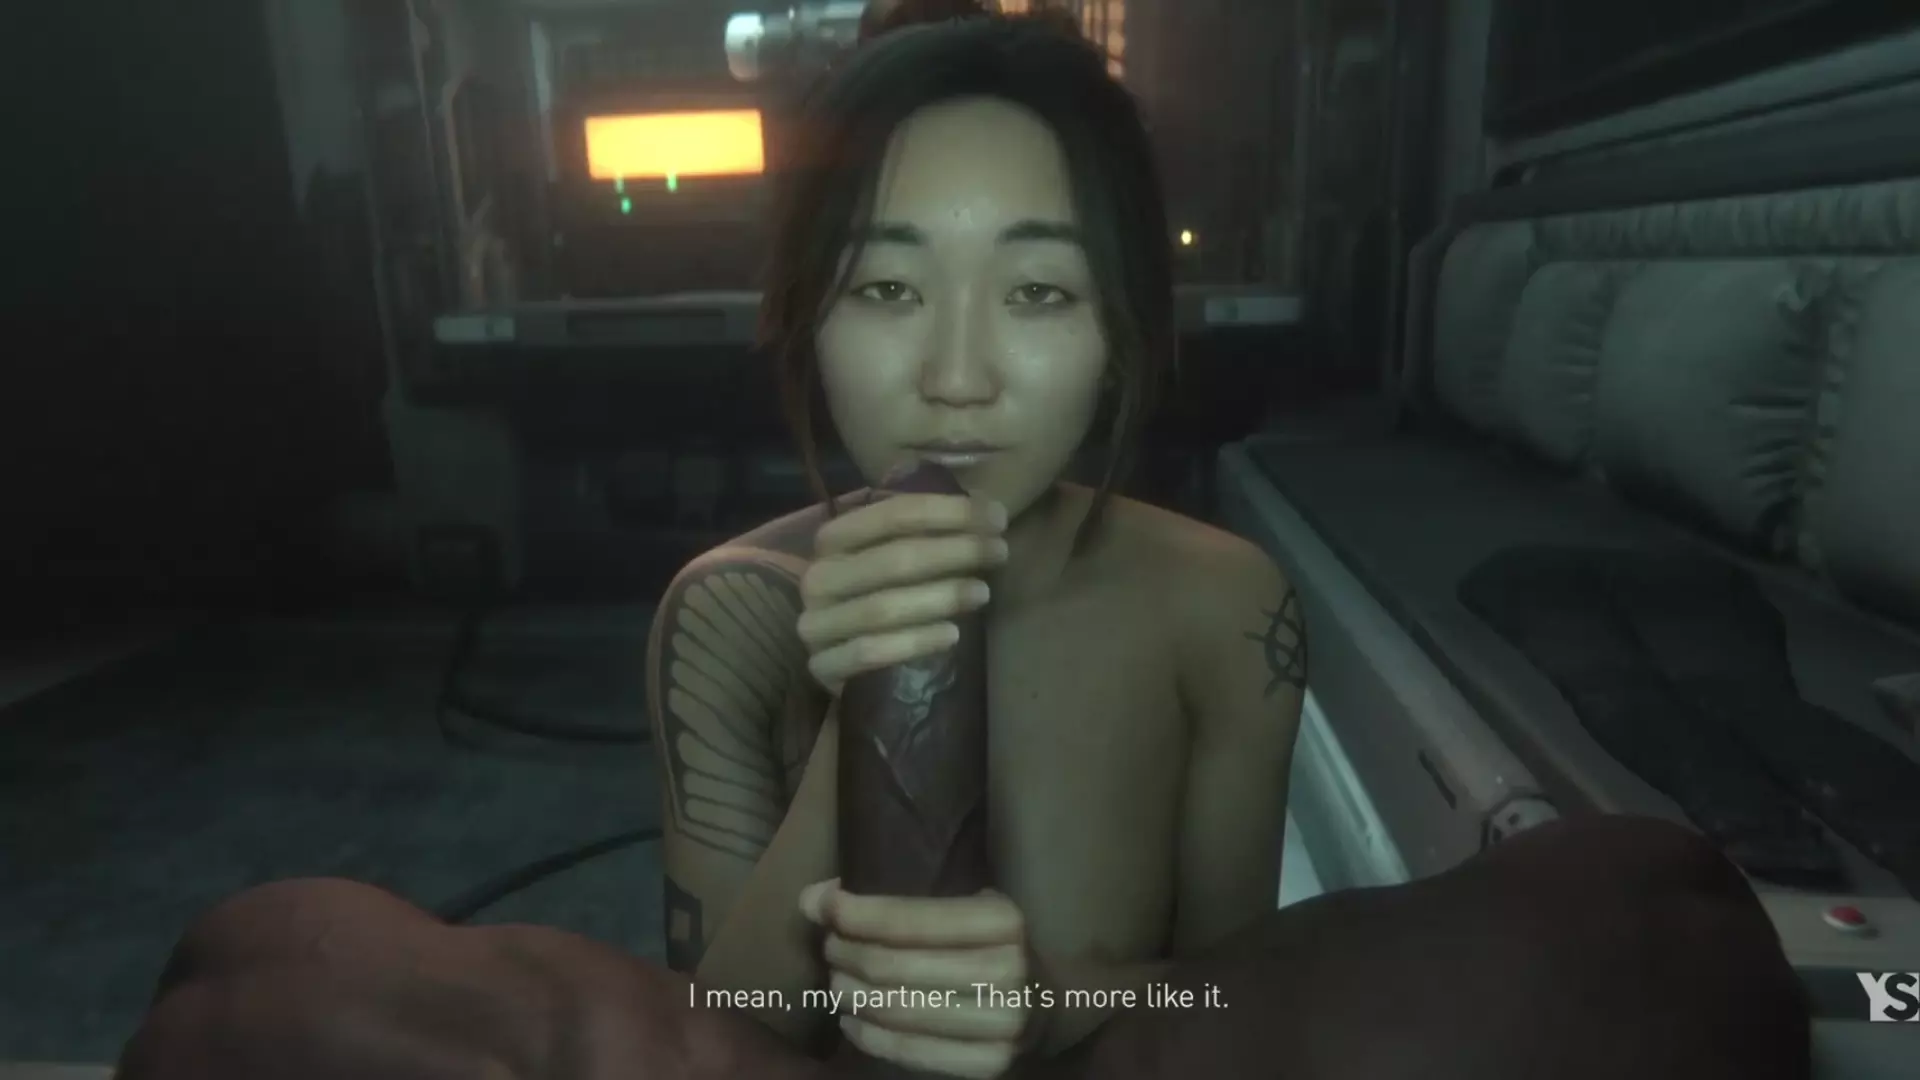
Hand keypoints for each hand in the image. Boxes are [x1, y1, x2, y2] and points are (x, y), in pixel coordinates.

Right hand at [798, 492, 1008, 694]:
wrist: (841, 656)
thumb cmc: (879, 594)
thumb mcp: (893, 553)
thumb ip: (928, 531)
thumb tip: (990, 508)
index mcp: (833, 539)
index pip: (891, 515)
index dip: (949, 512)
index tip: (997, 517)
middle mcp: (818, 579)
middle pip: (892, 560)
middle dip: (954, 552)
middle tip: (999, 552)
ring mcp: (817, 625)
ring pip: (882, 608)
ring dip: (940, 598)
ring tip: (983, 593)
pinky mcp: (823, 666)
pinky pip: (870, 652)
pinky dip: (915, 642)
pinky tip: (953, 635)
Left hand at [801, 879, 1035, 1078]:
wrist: (1052, 1005)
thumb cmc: (995, 946)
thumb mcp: (967, 910)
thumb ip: (899, 905)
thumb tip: (813, 896)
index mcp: (1002, 922)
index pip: (907, 920)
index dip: (853, 914)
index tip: (818, 905)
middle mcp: (1005, 972)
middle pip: (892, 967)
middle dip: (846, 954)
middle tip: (829, 948)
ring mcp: (1000, 1025)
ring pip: (895, 1011)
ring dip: (850, 995)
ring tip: (837, 982)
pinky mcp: (988, 1064)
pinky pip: (909, 1052)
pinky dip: (868, 1036)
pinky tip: (852, 1020)